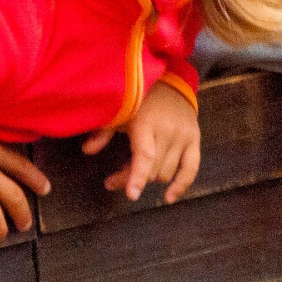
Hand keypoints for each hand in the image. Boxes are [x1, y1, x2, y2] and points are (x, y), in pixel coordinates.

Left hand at [82, 84, 200, 202]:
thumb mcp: (121, 111)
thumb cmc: (142, 100)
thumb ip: (104, 132)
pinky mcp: (195, 140)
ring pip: (166, 172)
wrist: (173, 84)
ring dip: (149, 178)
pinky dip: (181, 185)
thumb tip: (87, 150)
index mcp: (147, 123)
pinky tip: (168, 197)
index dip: (137, 176)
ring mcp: (184, 137)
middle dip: (132, 178)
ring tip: (136, 170)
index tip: (131, 194)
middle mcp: (168, 131)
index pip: (145, 155)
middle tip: (116, 177)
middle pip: (152, 169)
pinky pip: (191, 169)